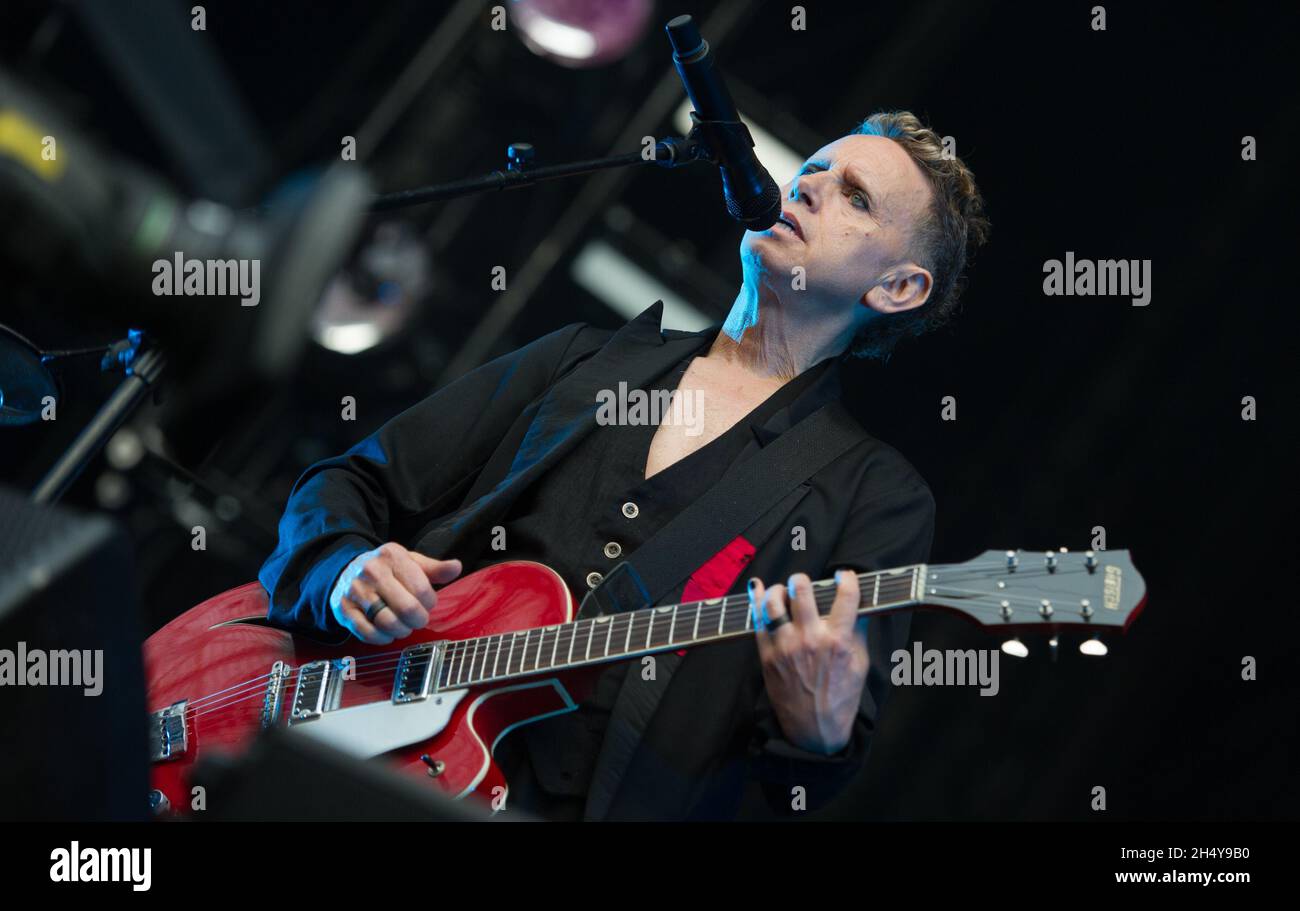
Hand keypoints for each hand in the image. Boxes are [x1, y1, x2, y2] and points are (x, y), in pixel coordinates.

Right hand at [330, 542, 461, 643]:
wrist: (345, 571)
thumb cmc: (386, 569)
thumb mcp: (410, 562)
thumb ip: (434, 568)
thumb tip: (457, 567)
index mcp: (392, 556)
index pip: (421, 588)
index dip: (430, 602)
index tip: (427, 603)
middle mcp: (372, 572)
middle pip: (407, 608)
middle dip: (419, 620)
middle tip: (419, 619)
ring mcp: (356, 592)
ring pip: (388, 623)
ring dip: (403, 631)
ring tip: (404, 626)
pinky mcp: (344, 610)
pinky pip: (369, 633)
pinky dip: (383, 639)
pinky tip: (388, 633)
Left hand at [748, 571, 867, 754]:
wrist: (815, 728)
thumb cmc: (840, 697)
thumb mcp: (860, 664)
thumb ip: (858, 633)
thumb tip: (859, 607)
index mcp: (839, 641)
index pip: (846, 597)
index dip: (847, 579)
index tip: (843, 576)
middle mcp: (811, 640)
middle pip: (802, 591)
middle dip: (802, 579)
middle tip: (803, 581)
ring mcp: (786, 647)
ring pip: (773, 603)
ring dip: (777, 590)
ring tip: (783, 591)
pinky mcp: (768, 656)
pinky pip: (758, 622)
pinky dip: (756, 601)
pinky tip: (758, 590)